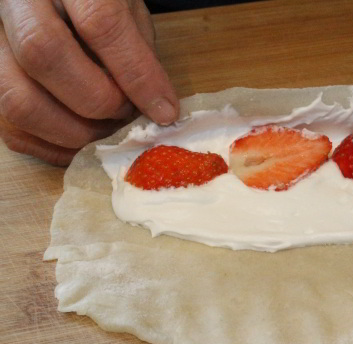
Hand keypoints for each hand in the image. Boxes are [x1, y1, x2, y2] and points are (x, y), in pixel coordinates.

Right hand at [0, 0, 178, 165]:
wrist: (57, 0)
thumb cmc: (97, 4)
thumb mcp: (127, 11)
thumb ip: (139, 52)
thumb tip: (157, 106)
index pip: (100, 23)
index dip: (136, 74)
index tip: (163, 111)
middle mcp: (17, 3)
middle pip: (45, 55)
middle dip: (98, 102)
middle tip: (126, 114)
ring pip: (18, 99)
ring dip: (73, 132)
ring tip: (106, 130)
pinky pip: (10, 126)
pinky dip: (52, 146)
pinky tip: (82, 141)